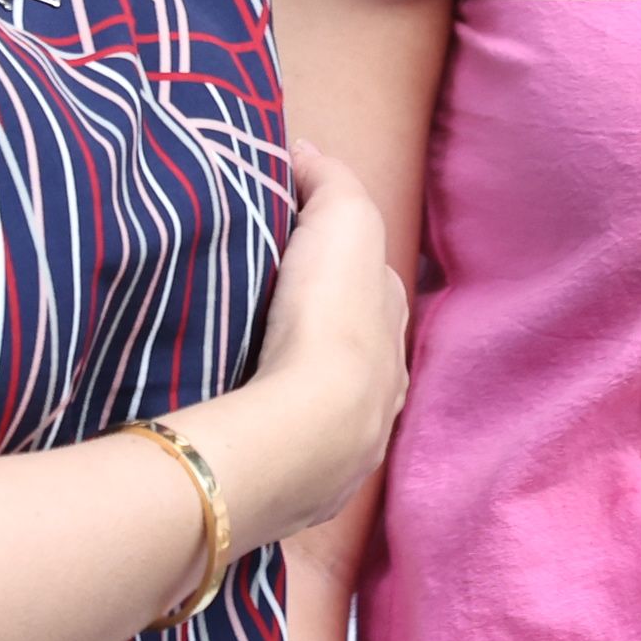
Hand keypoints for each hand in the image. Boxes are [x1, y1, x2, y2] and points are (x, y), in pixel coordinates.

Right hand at [206, 143, 406, 553]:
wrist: (305, 431)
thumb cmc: (329, 319)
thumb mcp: (342, 220)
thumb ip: (330, 180)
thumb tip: (307, 153)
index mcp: (392, 324)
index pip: (375, 283)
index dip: (341, 259)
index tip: (294, 243)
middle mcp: (385, 388)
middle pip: (354, 347)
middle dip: (324, 330)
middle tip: (268, 310)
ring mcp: (351, 445)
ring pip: (328, 403)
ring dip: (301, 388)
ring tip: (252, 370)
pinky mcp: (309, 487)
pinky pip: (295, 449)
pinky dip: (277, 432)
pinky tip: (248, 426)